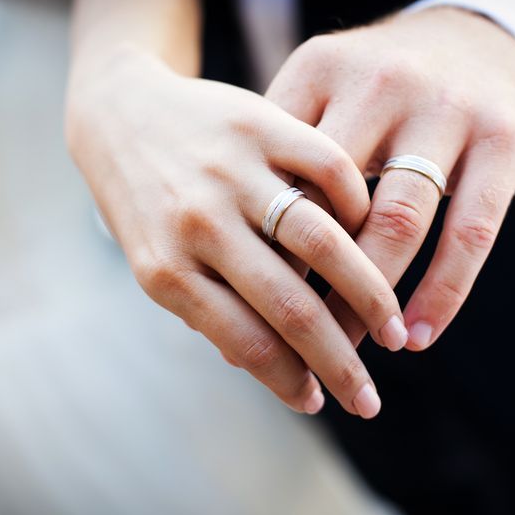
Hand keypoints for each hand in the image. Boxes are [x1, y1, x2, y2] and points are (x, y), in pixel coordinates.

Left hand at [65, 47, 406, 417]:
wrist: (120, 112)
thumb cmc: (145, 204)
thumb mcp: (156, 263)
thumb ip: (209, 310)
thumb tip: (279, 372)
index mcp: (167, 269)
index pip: (246, 343)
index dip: (289, 383)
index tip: (320, 402)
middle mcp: (199, 222)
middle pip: (291, 307)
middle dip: (340, 363)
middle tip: (370, 400)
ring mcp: (232, 171)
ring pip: (324, 244)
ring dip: (370, 298)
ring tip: (394, 332)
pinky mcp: (260, 124)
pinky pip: (332, 172)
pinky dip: (361, 211)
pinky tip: (371, 242)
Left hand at [267, 7, 514, 349]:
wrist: (484, 37)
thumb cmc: (380, 91)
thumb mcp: (323, 96)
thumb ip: (279, 165)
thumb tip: (223, 277)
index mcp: (320, 69)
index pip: (278, 174)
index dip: (256, 248)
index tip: (240, 308)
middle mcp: (380, 83)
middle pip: (330, 203)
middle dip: (306, 284)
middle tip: (288, 347)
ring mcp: (446, 109)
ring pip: (397, 222)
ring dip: (369, 302)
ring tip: (348, 354)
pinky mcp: (503, 139)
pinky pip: (470, 232)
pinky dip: (443, 292)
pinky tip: (419, 336)